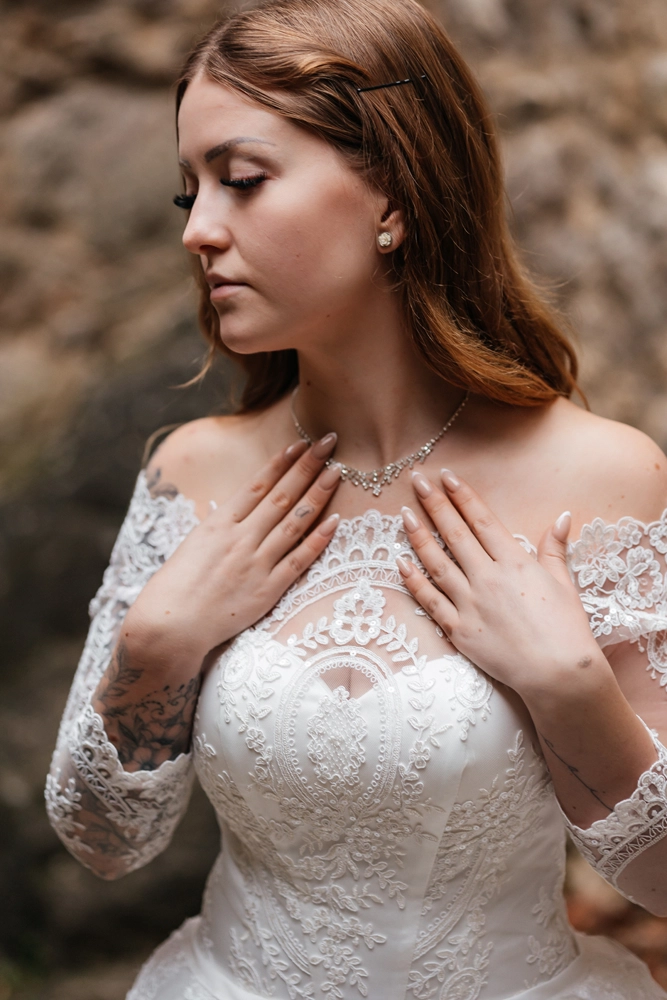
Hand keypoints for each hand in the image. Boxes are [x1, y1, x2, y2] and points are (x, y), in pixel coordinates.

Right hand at [126, 435, 341, 665]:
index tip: (301, 443)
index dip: (282, 462)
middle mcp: (240, 539)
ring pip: (294, 522)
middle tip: (328, 443)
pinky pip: (299, 560)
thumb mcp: (195, 545)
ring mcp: (256, 563)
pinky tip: (335, 521)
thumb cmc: (177, 587)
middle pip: (281, 496)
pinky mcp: (268, 590)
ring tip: (336, 472)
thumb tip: (242, 509)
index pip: (258, 485)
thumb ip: (222, 527)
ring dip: (317, 495)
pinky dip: (318, 540)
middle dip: (307, 467)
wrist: (170, 626)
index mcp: (218, 524)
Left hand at [396, 469, 603, 700]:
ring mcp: (470, 604)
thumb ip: (554, 548)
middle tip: (416, 481)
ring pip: (436, 563)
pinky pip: (430, 601)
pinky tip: (400, 563)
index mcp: (514, 563)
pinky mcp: (459, 630)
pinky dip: (413, 581)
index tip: (446, 476)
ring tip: (403, 514)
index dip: (462, 496)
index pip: (482, 520)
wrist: (559, 674)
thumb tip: (562, 516)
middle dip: (434, 504)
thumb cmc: (566, 629)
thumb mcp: (563, 583)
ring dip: (418, 536)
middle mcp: (488, 578)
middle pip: (454, 534)